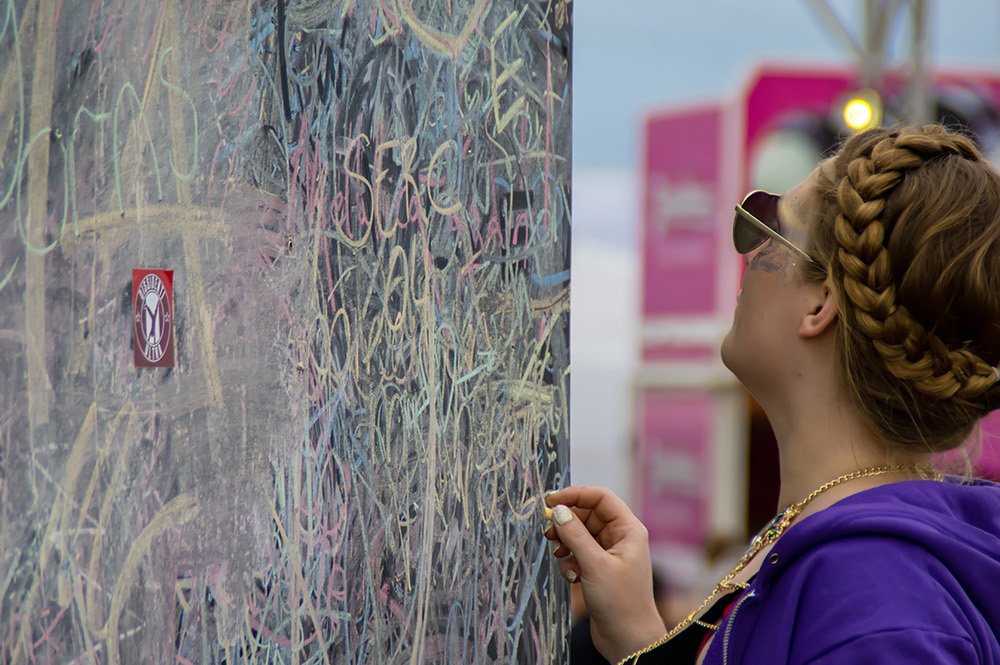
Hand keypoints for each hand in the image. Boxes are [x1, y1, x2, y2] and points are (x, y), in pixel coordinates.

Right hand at [545, 486, 665, 662]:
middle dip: (567, 522)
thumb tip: (557, 510)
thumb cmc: (620, 601)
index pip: (600, 498)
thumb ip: (574, 534)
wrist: (629, 640)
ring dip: (566, 542)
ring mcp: (610, 554)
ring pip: (581, 534)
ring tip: (557, 553)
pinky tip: (570, 575)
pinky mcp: (600, 570)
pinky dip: (570, 560)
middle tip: (548, 532)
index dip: (575, 495)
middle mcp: (621, 538)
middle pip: (588, 515)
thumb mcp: (594, 564)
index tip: (550, 500)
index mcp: (628, 530)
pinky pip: (580, 553)